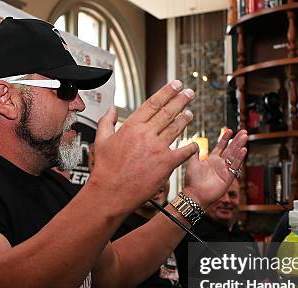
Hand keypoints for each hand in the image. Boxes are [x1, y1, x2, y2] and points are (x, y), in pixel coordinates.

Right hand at [88, 81, 198, 212]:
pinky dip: (191, 147)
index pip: (153, 103)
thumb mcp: (102, 140)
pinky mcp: (166, 164)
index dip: (167, 92)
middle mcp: (147, 135)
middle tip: (189, 93)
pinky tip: (194, 144)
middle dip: (181, 100)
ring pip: (176, 129)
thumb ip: (107, 121)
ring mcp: (158, 149)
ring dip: (185, 120)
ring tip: (190, 113)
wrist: (111, 192)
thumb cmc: (106, 170)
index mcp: (132, 126)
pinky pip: (183, 152)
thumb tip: (111, 109)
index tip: (175, 85)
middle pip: (168, 112)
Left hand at [183, 128, 247, 207]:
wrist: (194, 195)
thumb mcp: (192, 163)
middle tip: (244, 131)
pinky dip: (239, 158)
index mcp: (212, 160)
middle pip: (230, 149)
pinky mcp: (228, 178)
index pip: (221, 147)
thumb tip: (195, 143)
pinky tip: (244, 150)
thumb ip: (194, 153)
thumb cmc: (192, 181)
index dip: (225, 139)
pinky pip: (235, 166)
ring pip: (234, 156)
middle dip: (237, 140)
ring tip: (245, 137)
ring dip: (240, 146)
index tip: (229, 130)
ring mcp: (225, 171)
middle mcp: (220, 164)